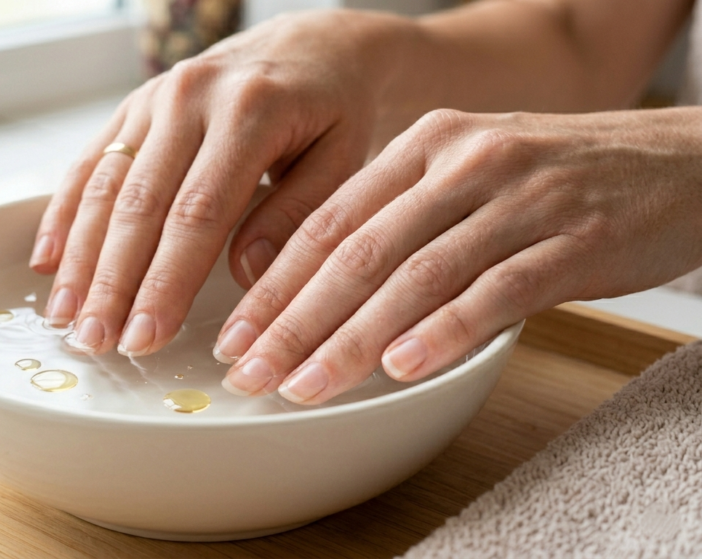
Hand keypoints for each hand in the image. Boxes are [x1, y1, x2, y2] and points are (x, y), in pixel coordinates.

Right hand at [28, 11, 407, 355]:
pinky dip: (65, 213)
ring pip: (103, 186)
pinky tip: (48, 260)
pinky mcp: (134, 107)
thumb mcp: (343, 159)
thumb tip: (244, 276)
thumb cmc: (333, 109)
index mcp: (249, 111)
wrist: (313, 45)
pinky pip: (89, 162)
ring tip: (67, 317)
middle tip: (95, 341)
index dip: (166, 281)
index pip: (197, 213)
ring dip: (80, 257)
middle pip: (138, 204)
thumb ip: (296, 216)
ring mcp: (154, 99)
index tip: (147, 336)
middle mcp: (190, 98)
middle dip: (112, 281)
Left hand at [217, 108, 701, 403]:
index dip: (275, 282)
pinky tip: (400, 368)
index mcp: (425, 147)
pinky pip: (494, 293)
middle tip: (250, 371)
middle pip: (359, 252)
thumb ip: (399, 218)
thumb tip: (320, 288)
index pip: (329, 220)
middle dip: (294, 320)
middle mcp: (464, 165)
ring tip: (304, 385)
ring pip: (415, 277)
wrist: (677, 161)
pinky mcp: (572, 242)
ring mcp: (519, 202)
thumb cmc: (556, 177)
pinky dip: (443, 332)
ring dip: (351, 339)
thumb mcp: (467, 174)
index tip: (235, 333)